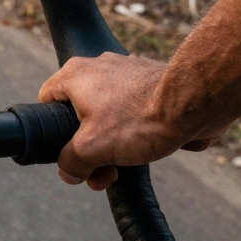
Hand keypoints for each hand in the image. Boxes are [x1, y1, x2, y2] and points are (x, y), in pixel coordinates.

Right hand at [37, 53, 228, 190]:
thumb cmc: (140, 119)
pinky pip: (131, 113)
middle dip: (87, 148)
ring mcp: (126, 75)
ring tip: (123, 167)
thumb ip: (70, 162)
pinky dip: (133, 132)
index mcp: (75, 75)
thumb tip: (68, 172)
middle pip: (78, 114)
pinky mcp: (149, 85)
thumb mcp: (90, 149)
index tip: (65, 151)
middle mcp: (98, 68)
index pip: (47, 100)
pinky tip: (143, 150)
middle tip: (99, 171)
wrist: (193, 104)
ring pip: (107, 116)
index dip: (51, 130)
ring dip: (110, 145)